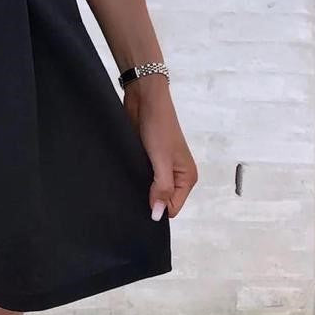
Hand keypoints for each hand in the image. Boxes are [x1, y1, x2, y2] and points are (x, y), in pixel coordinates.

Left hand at [122, 74, 197, 219]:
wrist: (145, 99)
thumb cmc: (158, 126)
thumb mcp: (161, 160)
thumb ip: (162, 188)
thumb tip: (158, 215)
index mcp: (187, 177)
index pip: (173, 208)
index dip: (158, 207)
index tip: (142, 199)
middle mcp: (176, 175)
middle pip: (162, 200)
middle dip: (149, 199)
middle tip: (134, 189)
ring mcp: (161, 167)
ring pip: (151, 189)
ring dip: (141, 187)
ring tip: (130, 179)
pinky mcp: (147, 159)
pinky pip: (142, 177)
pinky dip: (135, 176)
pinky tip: (127, 172)